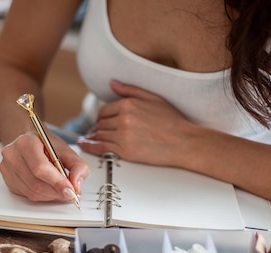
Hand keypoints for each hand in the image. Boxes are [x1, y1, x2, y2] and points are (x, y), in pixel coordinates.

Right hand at [0, 132, 90, 201]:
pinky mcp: (7, 180)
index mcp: (26, 142)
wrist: (31, 141)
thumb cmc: (47, 145)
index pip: (40, 168)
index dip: (57, 182)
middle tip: (70, 193)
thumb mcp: (67, 150)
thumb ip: (78, 166)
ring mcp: (7, 168)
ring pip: (32, 192)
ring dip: (50, 195)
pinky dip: (42, 196)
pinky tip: (48, 188)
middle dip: (56, 191)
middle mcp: (12, 155)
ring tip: (60, 189)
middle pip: (36, 183)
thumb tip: (76, 184)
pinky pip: (27, 195)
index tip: (71, 190)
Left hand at [77, 80, 194, 165]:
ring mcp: (123, 136)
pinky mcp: (125, 152)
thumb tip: (112, 83)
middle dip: (96, 128)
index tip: (101, 123)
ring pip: (99, 135)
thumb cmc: (173, 121)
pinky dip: (90, 147)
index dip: (101, 118)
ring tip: (89, 140)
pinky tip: (85, 146)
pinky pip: (101, 148)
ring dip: (92, 138)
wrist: (185, 142)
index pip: (104, 111)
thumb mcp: (154, 98)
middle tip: (94, 133)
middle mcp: (124, 119)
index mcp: (129, 104)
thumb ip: (130, 90)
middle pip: (100, 124)